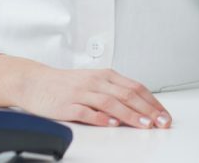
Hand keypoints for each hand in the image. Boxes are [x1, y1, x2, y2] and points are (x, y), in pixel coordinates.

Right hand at [0, 54, 170, 128]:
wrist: (34, 82)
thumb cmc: (66, 84)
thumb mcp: (94, 81)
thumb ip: (115, 91)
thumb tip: (141, 105)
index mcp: (105, 75)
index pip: (135, 87)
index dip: (152, 102)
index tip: (164, 114)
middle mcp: (96, 81)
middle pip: (127, 95)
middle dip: (147, 110)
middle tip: (161, 122)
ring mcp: (82, 92)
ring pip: (111, 103)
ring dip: (130, 115)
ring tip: (143, 124)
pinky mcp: (68, 104)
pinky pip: (87, 111)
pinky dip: (101, 118)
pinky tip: (112, 124)